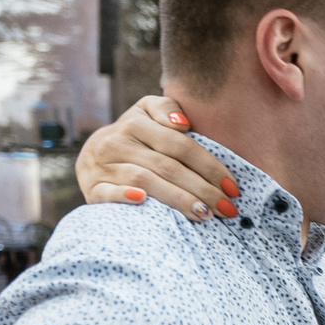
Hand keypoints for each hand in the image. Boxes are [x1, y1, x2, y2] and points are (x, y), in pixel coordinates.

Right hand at [76, 97, 237, 222]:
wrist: (92, 156)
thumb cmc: (136, 138)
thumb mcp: (148, 114)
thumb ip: (167, 110)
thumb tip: (182, 124)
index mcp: (134, 122)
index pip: (180, 145)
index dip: (209, 166)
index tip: (233, 187)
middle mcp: (116, 142)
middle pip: (167, 166)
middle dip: (203, 189)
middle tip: (227, 208)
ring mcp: (101, 166)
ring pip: (145, 181)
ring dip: (178, 199)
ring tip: (205, 214)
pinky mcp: (91, 188)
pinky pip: (108, 193)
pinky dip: (125, 197)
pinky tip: (145, 203)